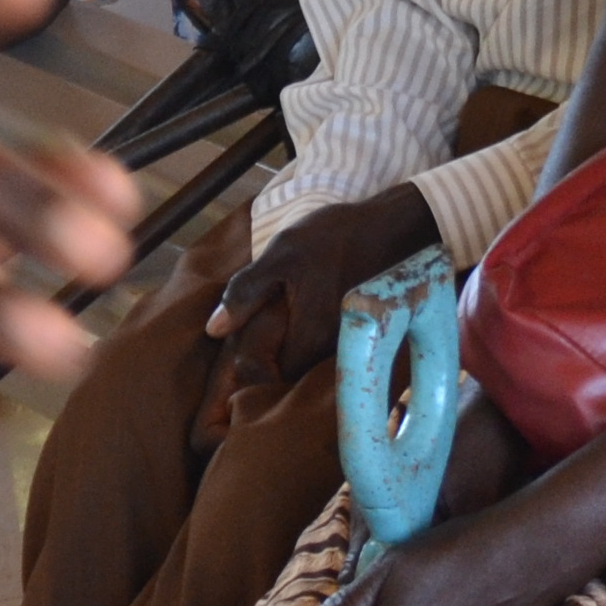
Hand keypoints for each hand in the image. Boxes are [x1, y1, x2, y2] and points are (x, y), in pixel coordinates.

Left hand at [205, 187, 441, 422]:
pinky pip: (322, 355)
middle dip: (267, 364)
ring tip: (276, 327)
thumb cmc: (334, 238)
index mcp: (309, 338)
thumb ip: (246, 291)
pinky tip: (300, 319)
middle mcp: (330, 354)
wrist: (392, 227)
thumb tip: (214, 330)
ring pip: (305, 367)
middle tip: (256, 335)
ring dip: (287, 355)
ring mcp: (345, 348)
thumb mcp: (282, 254)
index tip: (238, 349)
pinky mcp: (355, 338)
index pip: (267, 378)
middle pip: (287, 378)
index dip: (248, 367)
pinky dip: (307, 345)